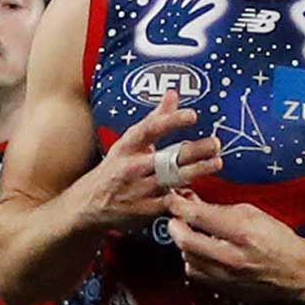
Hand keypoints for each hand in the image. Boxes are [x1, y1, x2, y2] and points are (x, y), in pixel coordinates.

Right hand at [87, 95, 223, 228]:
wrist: (88, 205)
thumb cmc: (113, 169)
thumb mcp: (128, 143)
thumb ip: (154, 119)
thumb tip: (173, 94)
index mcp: (127, 147)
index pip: (150, 129)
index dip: (172, 121)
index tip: (192, 115)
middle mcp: (132, 167)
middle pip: (168, 156)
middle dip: (195, 150)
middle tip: (215, 144)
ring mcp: (139, 190)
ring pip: (173, 179)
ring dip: (198, 170)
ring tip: (216, 163)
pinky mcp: (144, 210)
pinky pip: (171, 202)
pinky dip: (186, 197)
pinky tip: (199, 190)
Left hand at [167, 192, 304, 304]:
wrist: (296, 271)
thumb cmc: (277, 239)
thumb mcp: (251, 214)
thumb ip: (218, 208)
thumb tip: (190, 200)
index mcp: (241, 232)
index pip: (197, 216)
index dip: (178, 206)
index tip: (172, 200)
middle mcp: (230, 256)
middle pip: (184, 241)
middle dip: (175, 226)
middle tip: (177, 218)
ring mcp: (225, 276)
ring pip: (187, 258)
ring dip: (185, 244)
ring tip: (194, 234)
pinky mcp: (222, 288)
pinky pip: (196, 272)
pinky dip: (194, 260)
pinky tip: (204, 253)